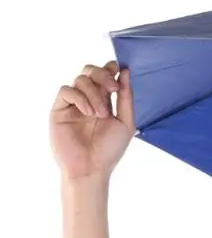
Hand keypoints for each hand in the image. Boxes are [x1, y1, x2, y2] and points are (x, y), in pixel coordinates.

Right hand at [49, 60, 135, 180]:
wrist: (92, 168)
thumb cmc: (109, 150)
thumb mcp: (126, 123)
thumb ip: (126, 98)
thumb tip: (126, 71)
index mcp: (104, 102)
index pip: (104, 76)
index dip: (110, 68)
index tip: (119, 70)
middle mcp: (88, 100)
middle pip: (90, 71)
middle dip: (103, 75)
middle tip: (113, 88)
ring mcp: (73, 104)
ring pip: (80, 80)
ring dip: (94, 94)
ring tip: (101, 115)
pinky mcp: (59, 109)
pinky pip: (67, 91)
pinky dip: (80, 98)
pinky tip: (88, 113)